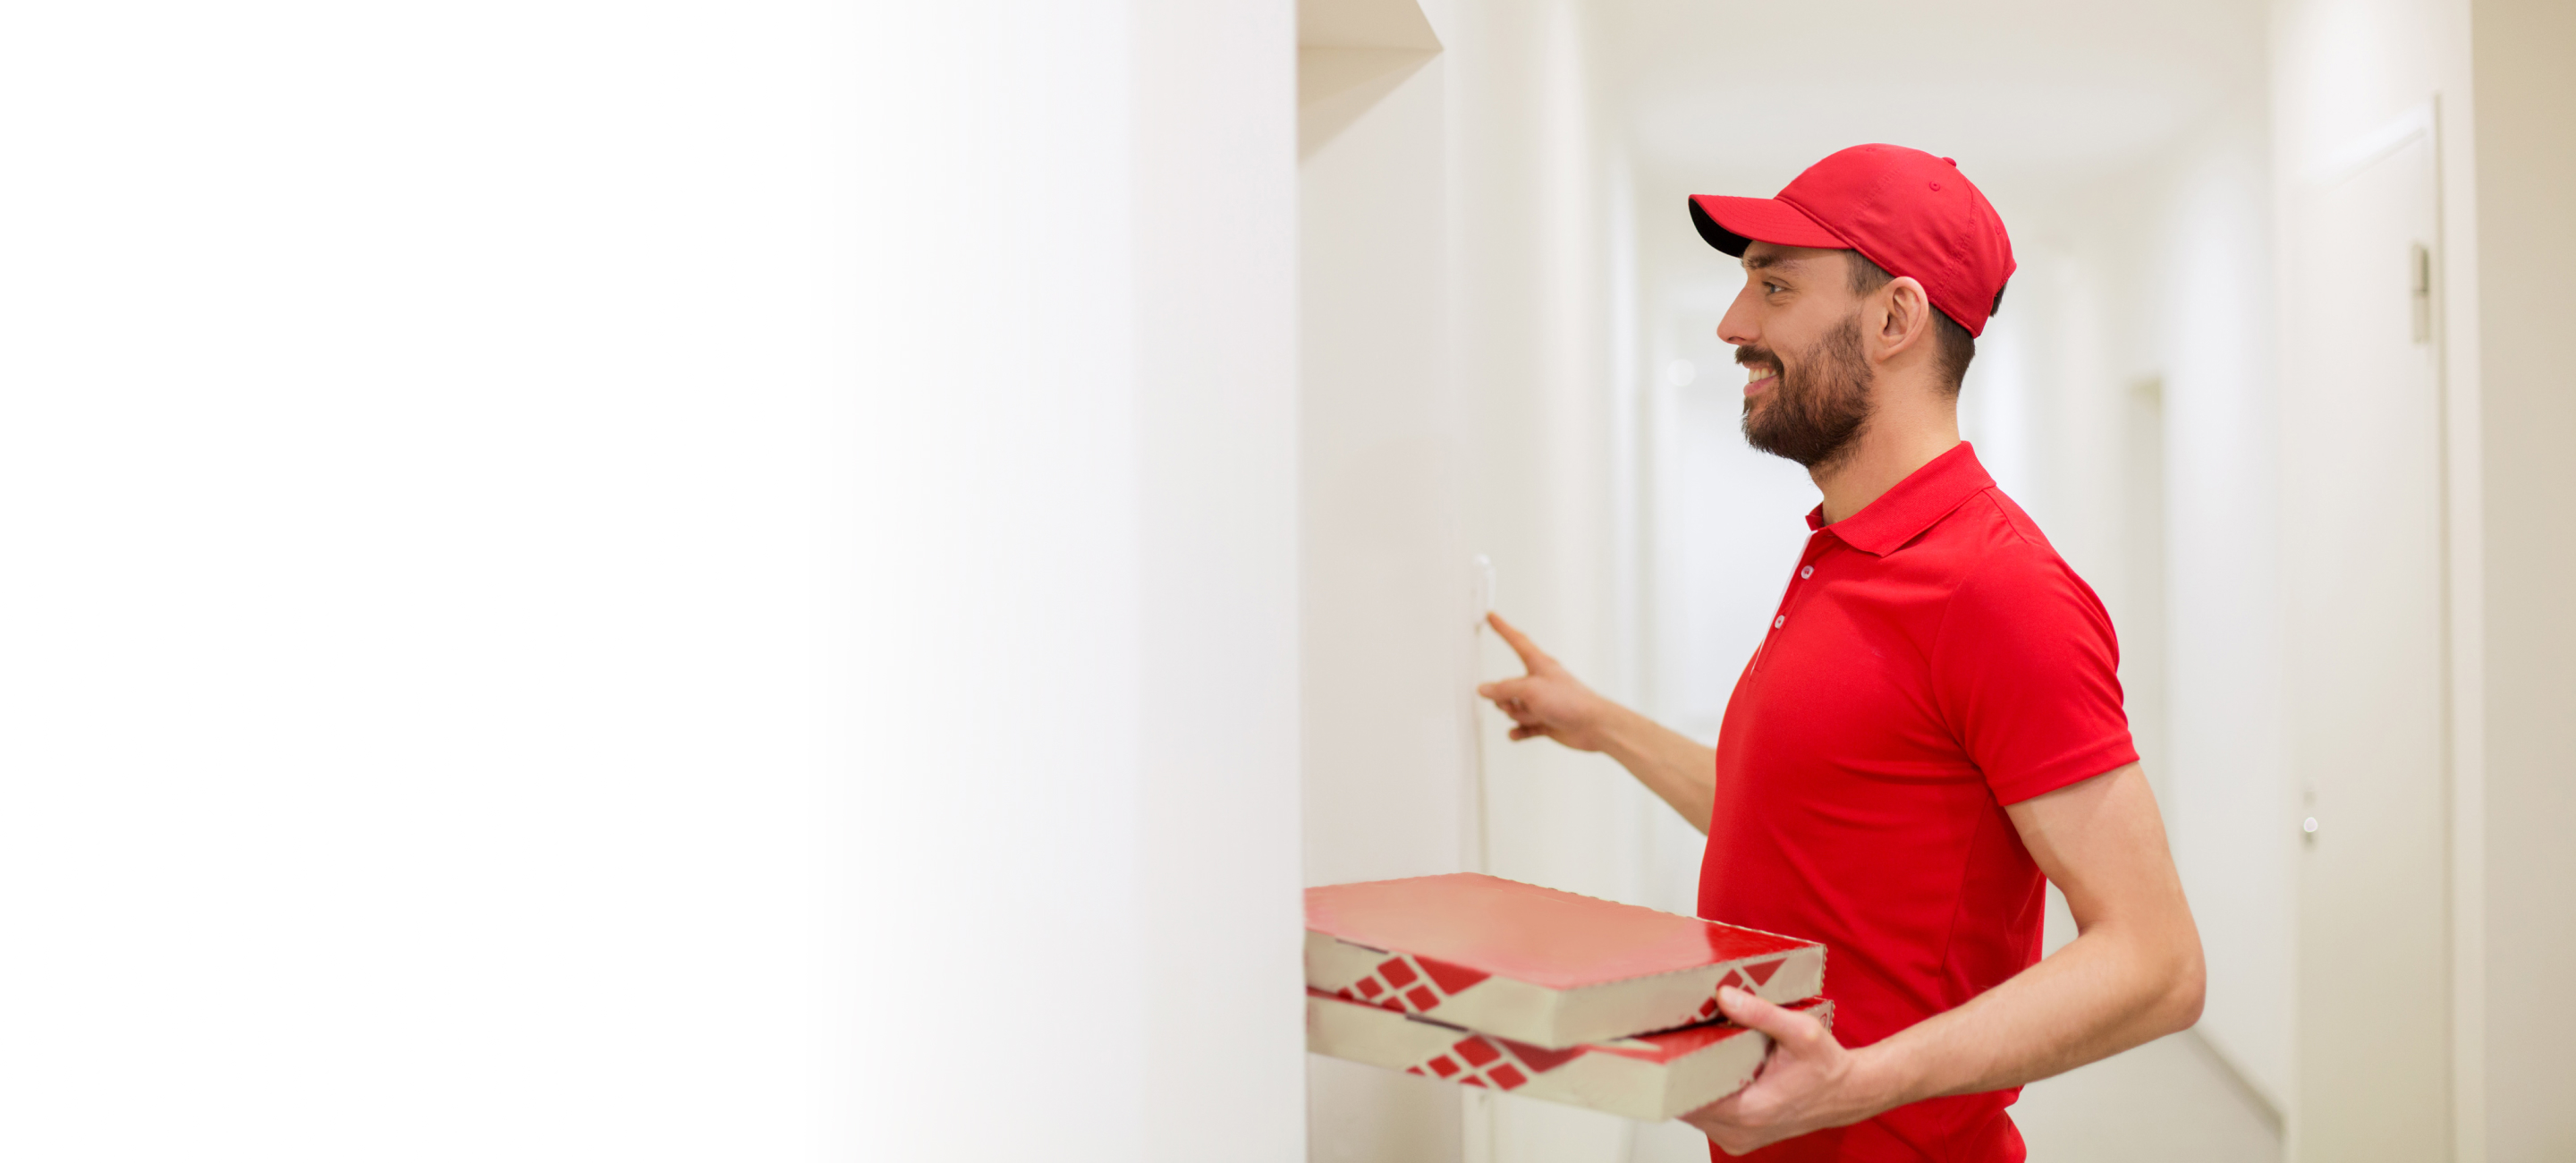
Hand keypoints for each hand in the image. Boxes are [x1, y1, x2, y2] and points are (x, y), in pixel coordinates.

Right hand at [1475, 613, 1616, 751]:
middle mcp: (1539, 682)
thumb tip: (1484, 689)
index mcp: (1539, 664)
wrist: (1593, 726)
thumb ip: (1504, 689)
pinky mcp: (1545, 720)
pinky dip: (1519, 730)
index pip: (1516, 641)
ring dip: (1518, 716)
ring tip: (1534, 716)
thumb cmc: (1571, 701)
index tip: (1492, 616)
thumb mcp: (1530, 690)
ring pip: (1513, 708)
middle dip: (1507, 699)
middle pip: (1508, 686)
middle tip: (1519, 703)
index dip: (1503, 628)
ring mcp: (1541, 702)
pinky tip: (1518, 733)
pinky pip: (1522, 726)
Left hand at [1681, 988, 1889, 1155]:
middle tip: (1671, 1041)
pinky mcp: (1737, 1137)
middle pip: (1684, 1105)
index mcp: (1749, 1111)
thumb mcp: (1800, 1031)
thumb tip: (1724, 996)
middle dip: (1675, 1074)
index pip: (1687, 1098)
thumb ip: (1761, 1014)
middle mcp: (1738, 1132)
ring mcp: (1736, 1138)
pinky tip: (1707, 1071)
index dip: (1671, 1071)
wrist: (1847, 1093)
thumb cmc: (1826, 1066)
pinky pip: (1705, 1117)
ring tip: (1688, 1052)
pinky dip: (1702, 1095)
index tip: (1662, 1047)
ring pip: (1692, 1112)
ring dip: (1687, 1085)